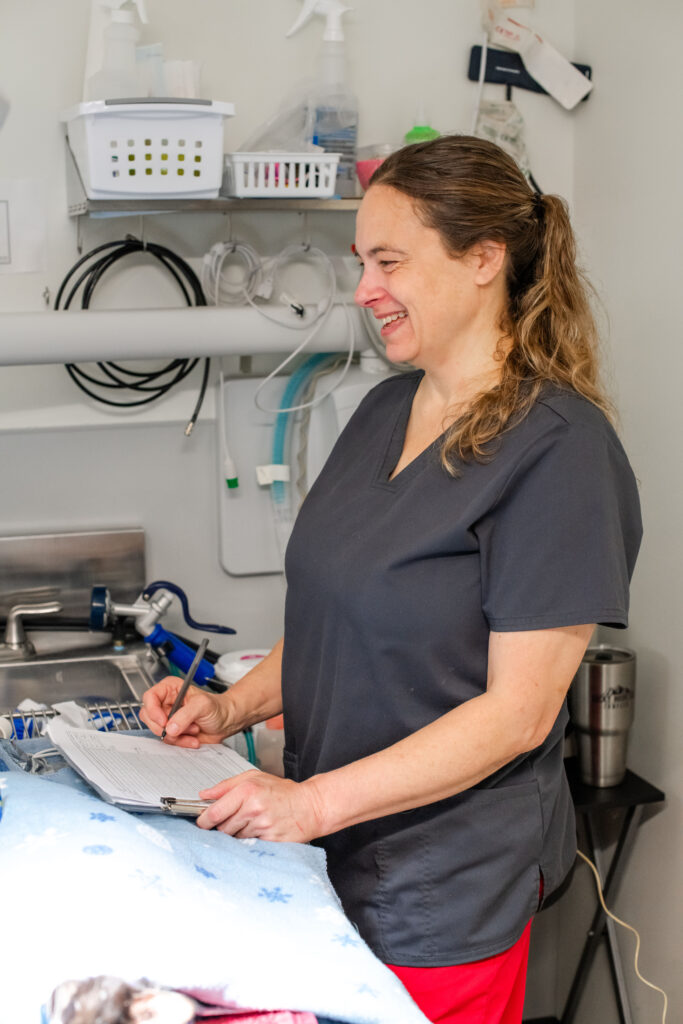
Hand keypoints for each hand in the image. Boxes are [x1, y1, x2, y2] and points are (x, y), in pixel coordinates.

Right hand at [140, 676, 232, 747]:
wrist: (227, 722)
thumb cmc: (218, 707)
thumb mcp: (203, 705)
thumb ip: (185, 715)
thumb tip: (170, 727)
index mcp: (170, 688)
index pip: (150, 697)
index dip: (153, 711)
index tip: (164, 721)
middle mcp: (166, 703)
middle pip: (149, 716)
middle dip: (166, 727)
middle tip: (182, 728)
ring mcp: (168, 718)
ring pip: (158, 731)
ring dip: (177, 736)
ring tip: (194, 730)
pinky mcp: (172, 732)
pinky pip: (167, 741)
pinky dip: (181, 742)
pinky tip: (193, 738)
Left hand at [196, 772, 322, 842]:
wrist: (311, 806)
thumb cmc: (283, 792)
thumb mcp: (254, 778)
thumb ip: (226, 785)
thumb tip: (204, 794)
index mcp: (248, 790)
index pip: (215, 812)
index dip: (204, 820)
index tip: (203, 822)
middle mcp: (254, 808)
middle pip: (222, 828)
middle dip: (224, 826)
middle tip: (236, 819)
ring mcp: (262, 826)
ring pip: (235, 838)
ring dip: (238, 834)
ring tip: (252, 823)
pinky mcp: (270, 842)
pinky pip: (248, 846)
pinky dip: (250, 842)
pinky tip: (259, 832)